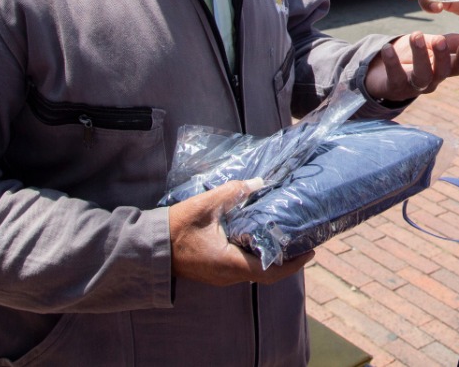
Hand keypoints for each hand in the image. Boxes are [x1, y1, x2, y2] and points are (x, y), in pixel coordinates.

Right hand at [169, 181, 313, 286]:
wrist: (149, 247)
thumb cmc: (176, 228)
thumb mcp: (205, 206)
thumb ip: (233, 193)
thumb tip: (258, 183)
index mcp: (230, 264)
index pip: (270, 271)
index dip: (293, 264)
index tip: (310, 251)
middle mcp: (228, 275)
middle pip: (265, 272)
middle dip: (286, 259)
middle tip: (301, 240)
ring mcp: (220, 276)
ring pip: (253, 271)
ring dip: (271, 258)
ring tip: (285, 238)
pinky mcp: (214, 271)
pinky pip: (242, 267)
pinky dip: (256, 256)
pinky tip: (260, 239)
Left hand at [364, 31, 458, 100]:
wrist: (383, 73)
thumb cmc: (412, 58)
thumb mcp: (431, 46)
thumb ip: (449, 42)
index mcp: (442, 70)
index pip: (458, 68)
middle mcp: (431, 81)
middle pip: (442, 72)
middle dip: (442, 56)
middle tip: (440, 39)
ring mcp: (413, 86)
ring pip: (422, 76)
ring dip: (420, 56)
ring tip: (416, 35)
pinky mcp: (395, 87)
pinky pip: (395, 76)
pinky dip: (391, 61)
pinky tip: (387, 47)